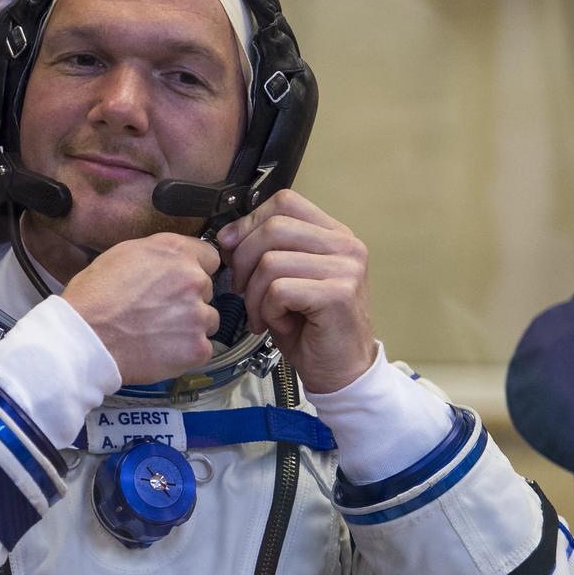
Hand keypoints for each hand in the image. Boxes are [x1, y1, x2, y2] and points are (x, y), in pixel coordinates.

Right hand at [63, 232, 221, 384]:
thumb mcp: (123, 254)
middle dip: (190, 300)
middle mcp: (193, 279)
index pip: (209, 257)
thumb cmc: (94, 297)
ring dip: (191, 326)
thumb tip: (171, 262)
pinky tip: (162, 351)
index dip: (194, 270)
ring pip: (208, 320)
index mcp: (175, 251)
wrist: (85, 338)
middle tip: (160, 312)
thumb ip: (158, 255)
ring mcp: (198, 315)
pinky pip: (203, 348)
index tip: (181, 283)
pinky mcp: (197, 347)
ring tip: (159, 333)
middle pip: (207, 290)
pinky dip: (187, 352)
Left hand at [217, 189, 376, 393]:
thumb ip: (267, 252)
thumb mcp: (286, 280)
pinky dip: (267, 311)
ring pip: (271, 261)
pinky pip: (279, 290)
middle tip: (242, 291)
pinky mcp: (338, 294)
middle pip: (273, 227)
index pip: (285, 202)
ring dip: (253, 295)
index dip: (249, 222)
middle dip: (243, 261)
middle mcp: (345, 245)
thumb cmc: (310, 329)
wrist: (341, 372)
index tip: (230, 248)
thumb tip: (228, 237)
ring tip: (263, 316)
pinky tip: (280, 324)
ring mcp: (346, 268)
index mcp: (334, 235)